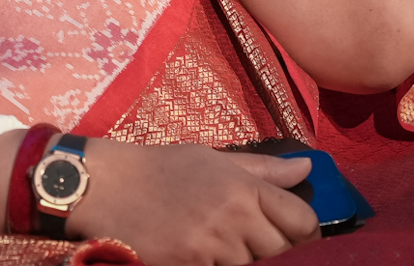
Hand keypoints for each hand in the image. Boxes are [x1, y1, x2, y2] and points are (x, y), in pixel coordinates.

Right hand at [63, 144, 317, 262]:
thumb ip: (262, 169)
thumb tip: (306, 168)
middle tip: (249, 240)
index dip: (304, 231)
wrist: (106, 188)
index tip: (294, 234)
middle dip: (271, 249)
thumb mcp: (211, 159)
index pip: (301, 219)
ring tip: (217, 244)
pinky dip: (215, 265)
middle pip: (282, 250)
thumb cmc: (160, 169)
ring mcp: (212, 247)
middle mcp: (233, 216)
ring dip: (242, 260)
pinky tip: (200, 254)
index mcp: (242, 185)